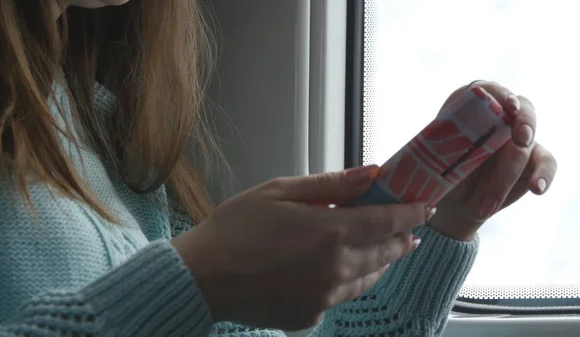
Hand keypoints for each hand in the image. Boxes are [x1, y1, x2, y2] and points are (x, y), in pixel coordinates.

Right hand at [173, 166, 432, 329]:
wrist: (202, 278)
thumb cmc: (235, 228)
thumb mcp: (280, 192)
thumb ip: (331, 184)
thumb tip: (371, 172)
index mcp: (331, 232)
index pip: (387, 220)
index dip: (410, 212)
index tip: (425, 207)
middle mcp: (336, 268)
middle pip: (385, 252)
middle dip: (401, 239)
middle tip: (410, 231)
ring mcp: (325, 297)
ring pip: (368, 278)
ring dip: (381, 262)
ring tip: (385, 251)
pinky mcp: (310, 315)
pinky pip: (340, 296)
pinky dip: (347, 281)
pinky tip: (337, 272)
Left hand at [428, 81, 557, 241]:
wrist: (452, 202)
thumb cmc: (439, 172)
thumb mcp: (431, 158)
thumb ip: (440, 147)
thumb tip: (442, 150)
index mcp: (470, 108)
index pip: (488, 91)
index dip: (500, 95)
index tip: (507, 107)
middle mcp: (498, 118)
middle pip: (521, 110)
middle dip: (524, 122)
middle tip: (519, 140)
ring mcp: (518, 139)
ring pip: (528, 144)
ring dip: (512, 169)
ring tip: (498, 192)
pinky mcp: (533, 160)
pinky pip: (546, 163)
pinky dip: (544, 175)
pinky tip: (537, 188)